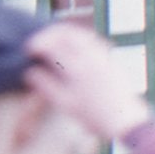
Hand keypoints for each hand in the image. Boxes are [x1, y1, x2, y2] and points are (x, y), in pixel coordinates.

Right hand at [23, 22, 151, 142]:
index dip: (37, 45)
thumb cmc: (94, 117)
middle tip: (38, 42)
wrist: (126, 121)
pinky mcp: (111, 58)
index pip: (52, 46)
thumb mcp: (66, 104)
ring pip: (81, 33)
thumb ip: (46, 86)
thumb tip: (30, 73)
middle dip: (49, 34)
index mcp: (77, 68)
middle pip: (66, 32)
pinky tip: (74, 46)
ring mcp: (103, 55)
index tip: (28, 49)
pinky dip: (80, 38)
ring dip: (64, 33)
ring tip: (53, 41)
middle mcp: (91, 57)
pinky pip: (93, 40)